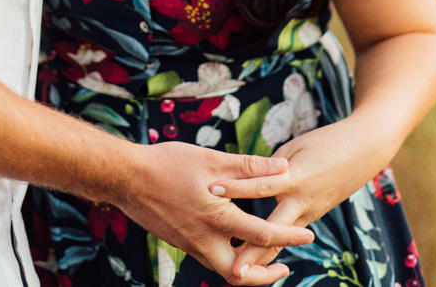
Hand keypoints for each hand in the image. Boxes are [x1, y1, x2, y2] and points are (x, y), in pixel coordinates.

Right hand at [120, 142, 313, 285]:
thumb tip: (282, 168)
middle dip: (266, 276)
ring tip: (264, 257)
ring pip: (224, 269)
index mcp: (217, 219)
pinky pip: (210, 259)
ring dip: (247, 268)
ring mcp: (191, 245)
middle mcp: (205, 240)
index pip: (262, 235)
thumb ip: (248, 167)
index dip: (288, 236)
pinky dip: (228, 257)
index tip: (308, 237)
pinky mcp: (181, 242)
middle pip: (242, 274)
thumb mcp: (211, 160)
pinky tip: (232, 241)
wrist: (126, 178)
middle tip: (285, 268)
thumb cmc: (168, 164)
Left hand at [216, 121, 376, 278]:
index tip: (212, 191)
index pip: (261, 184)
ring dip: (262, 257)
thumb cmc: (327, 142)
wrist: (364, 151)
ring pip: (282, 240)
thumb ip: (272, 167)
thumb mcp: (296, 147)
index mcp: (296, 177)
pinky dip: (275, 245)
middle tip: (233, 271)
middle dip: (253, 252)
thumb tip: (250, 179)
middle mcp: (303, 201)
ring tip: (240, 273)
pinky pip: (290, 233)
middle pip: (273, 230)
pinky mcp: (313, 216)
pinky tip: (257, 257)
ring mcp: (310, 213)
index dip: (236, 187)